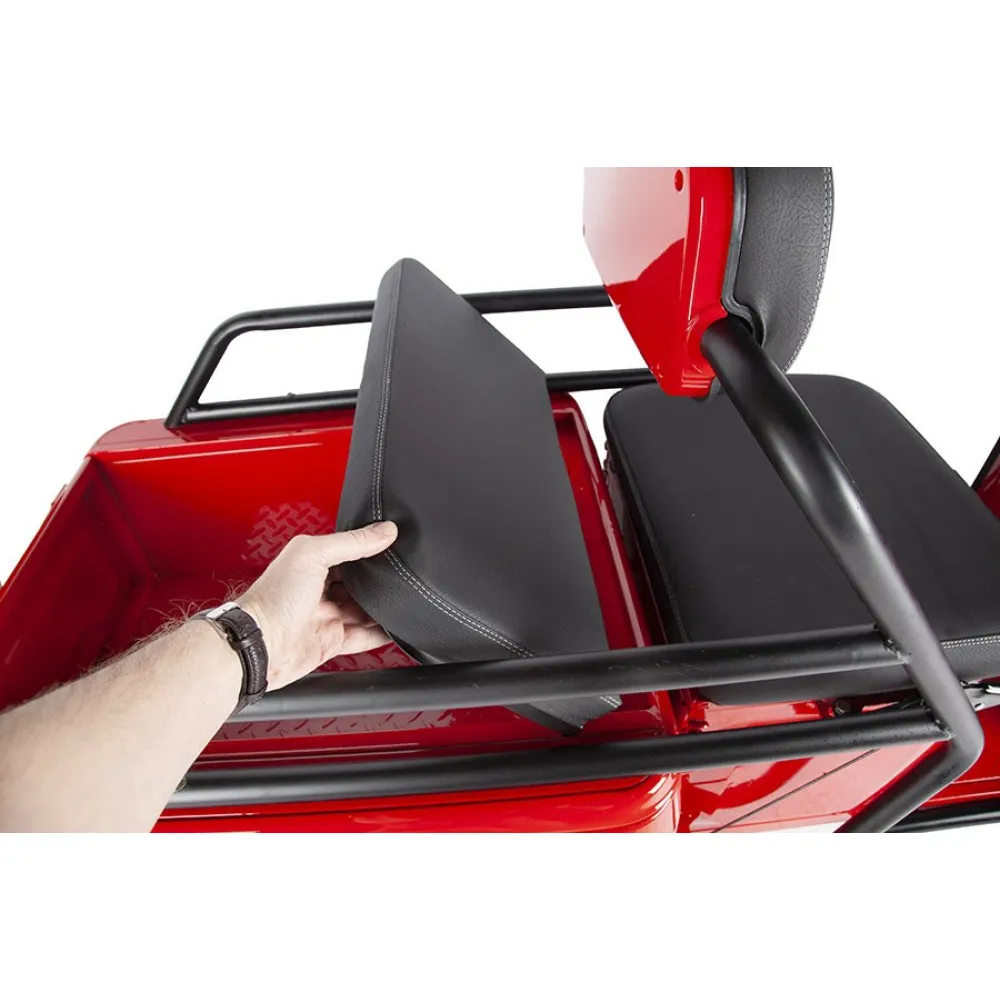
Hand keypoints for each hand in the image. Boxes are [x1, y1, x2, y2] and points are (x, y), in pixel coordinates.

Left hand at [239, 521, 397, 689]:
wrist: (259, 645)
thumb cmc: (272, 600)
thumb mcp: (312, 555)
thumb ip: (351, 542)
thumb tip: (384, 531)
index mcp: (310, 562)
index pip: (348, 551)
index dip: (369, 548)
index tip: (393, 542)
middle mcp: (319, 589)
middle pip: (359, 582)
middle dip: (378, 580)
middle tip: (401, 574)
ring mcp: (326, 616)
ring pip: (365, 610)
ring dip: (383, 607)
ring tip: (404, 599)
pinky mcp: (332, 641)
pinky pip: (364, 637)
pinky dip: (381, 634)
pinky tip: (395, 628)